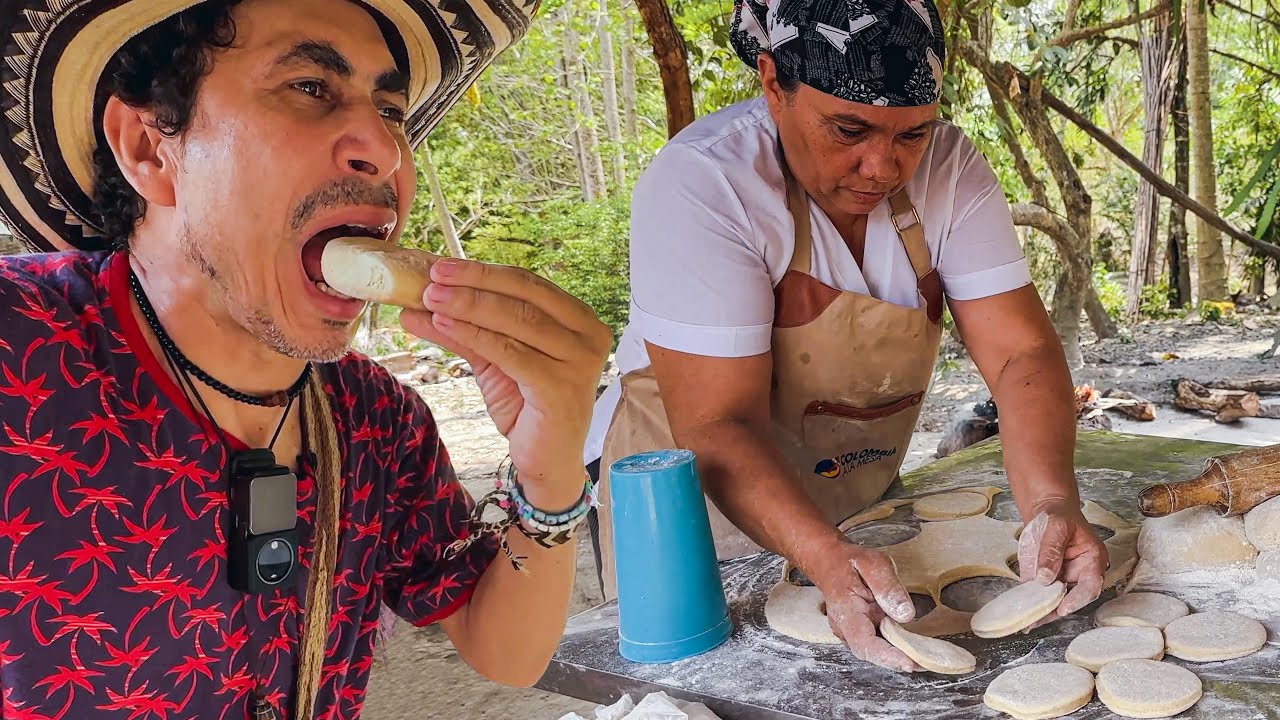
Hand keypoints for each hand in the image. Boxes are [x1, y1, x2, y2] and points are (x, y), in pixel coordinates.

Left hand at [400, 258, 611, 498]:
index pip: (528, 284)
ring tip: (430, 299)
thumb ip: (465, 329)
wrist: (546, 461)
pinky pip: (511, 353)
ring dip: (468, 306)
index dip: (484, 272)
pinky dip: (475, 335)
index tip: (442, 266)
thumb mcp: (493, 360)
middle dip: (473, 283)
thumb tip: (418, 304)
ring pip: (517, 321)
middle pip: (524, 295)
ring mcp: (580, 362)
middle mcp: (588, 336)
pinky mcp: (561, 388)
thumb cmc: (527, 407)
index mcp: (579, 320)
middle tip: (432, 278)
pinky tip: (445, 325)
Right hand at [810, 541, 919, 671]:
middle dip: (899, 661)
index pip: (864, 642)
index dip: (887, 657)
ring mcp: (850, 633)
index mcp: (845, 610)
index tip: (910, 663)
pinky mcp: (859, 633)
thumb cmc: (851, 561)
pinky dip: (895, 648)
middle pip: (871, 653)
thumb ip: (888, 587)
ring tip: (926, 656)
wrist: (830, 562)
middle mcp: (844, 628)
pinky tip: (914, 646)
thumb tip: (905, 614)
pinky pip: (877, 644)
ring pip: (875, 652)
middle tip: (929, 661)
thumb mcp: (872, 563)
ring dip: (900, 656)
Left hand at [1017, 498, 1107, 621]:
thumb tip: (1044, 577)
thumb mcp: (1055, 526)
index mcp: (1092, 560)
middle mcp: (1080, 574)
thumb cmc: (1057, 515)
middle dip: (1054, 610)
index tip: (1063, 608)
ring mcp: (1063, 579)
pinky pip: (1040, 595)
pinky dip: (1031, 604)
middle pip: (1072, 599)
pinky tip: (1020, 612)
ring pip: (1055, 601)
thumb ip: (1051, 550)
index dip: (1078, 599)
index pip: (1090, 585)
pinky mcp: (1046, 580)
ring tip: (1026, 622)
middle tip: (1036, 620)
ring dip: (1042, 612)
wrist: (1046, 510)